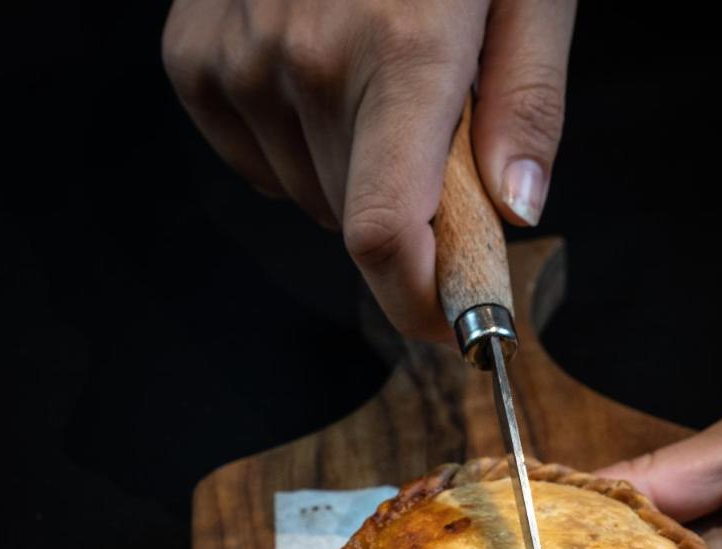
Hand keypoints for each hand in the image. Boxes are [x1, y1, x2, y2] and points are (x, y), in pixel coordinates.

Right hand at [163, 0, 575, 338]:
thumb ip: (528, 103)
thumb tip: (516, 212)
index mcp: (401, 54)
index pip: (385, 237)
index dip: (418, 306)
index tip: (456, 322)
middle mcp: (305, 62)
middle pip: (355, 224)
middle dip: (410, 220)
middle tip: (440, 147)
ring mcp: (238, 57)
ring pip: (308, 197)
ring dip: (353, 178)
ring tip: (378, 89)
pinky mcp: (193, 52)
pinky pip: (254, 158)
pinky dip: (296, 147)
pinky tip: (321, 82)